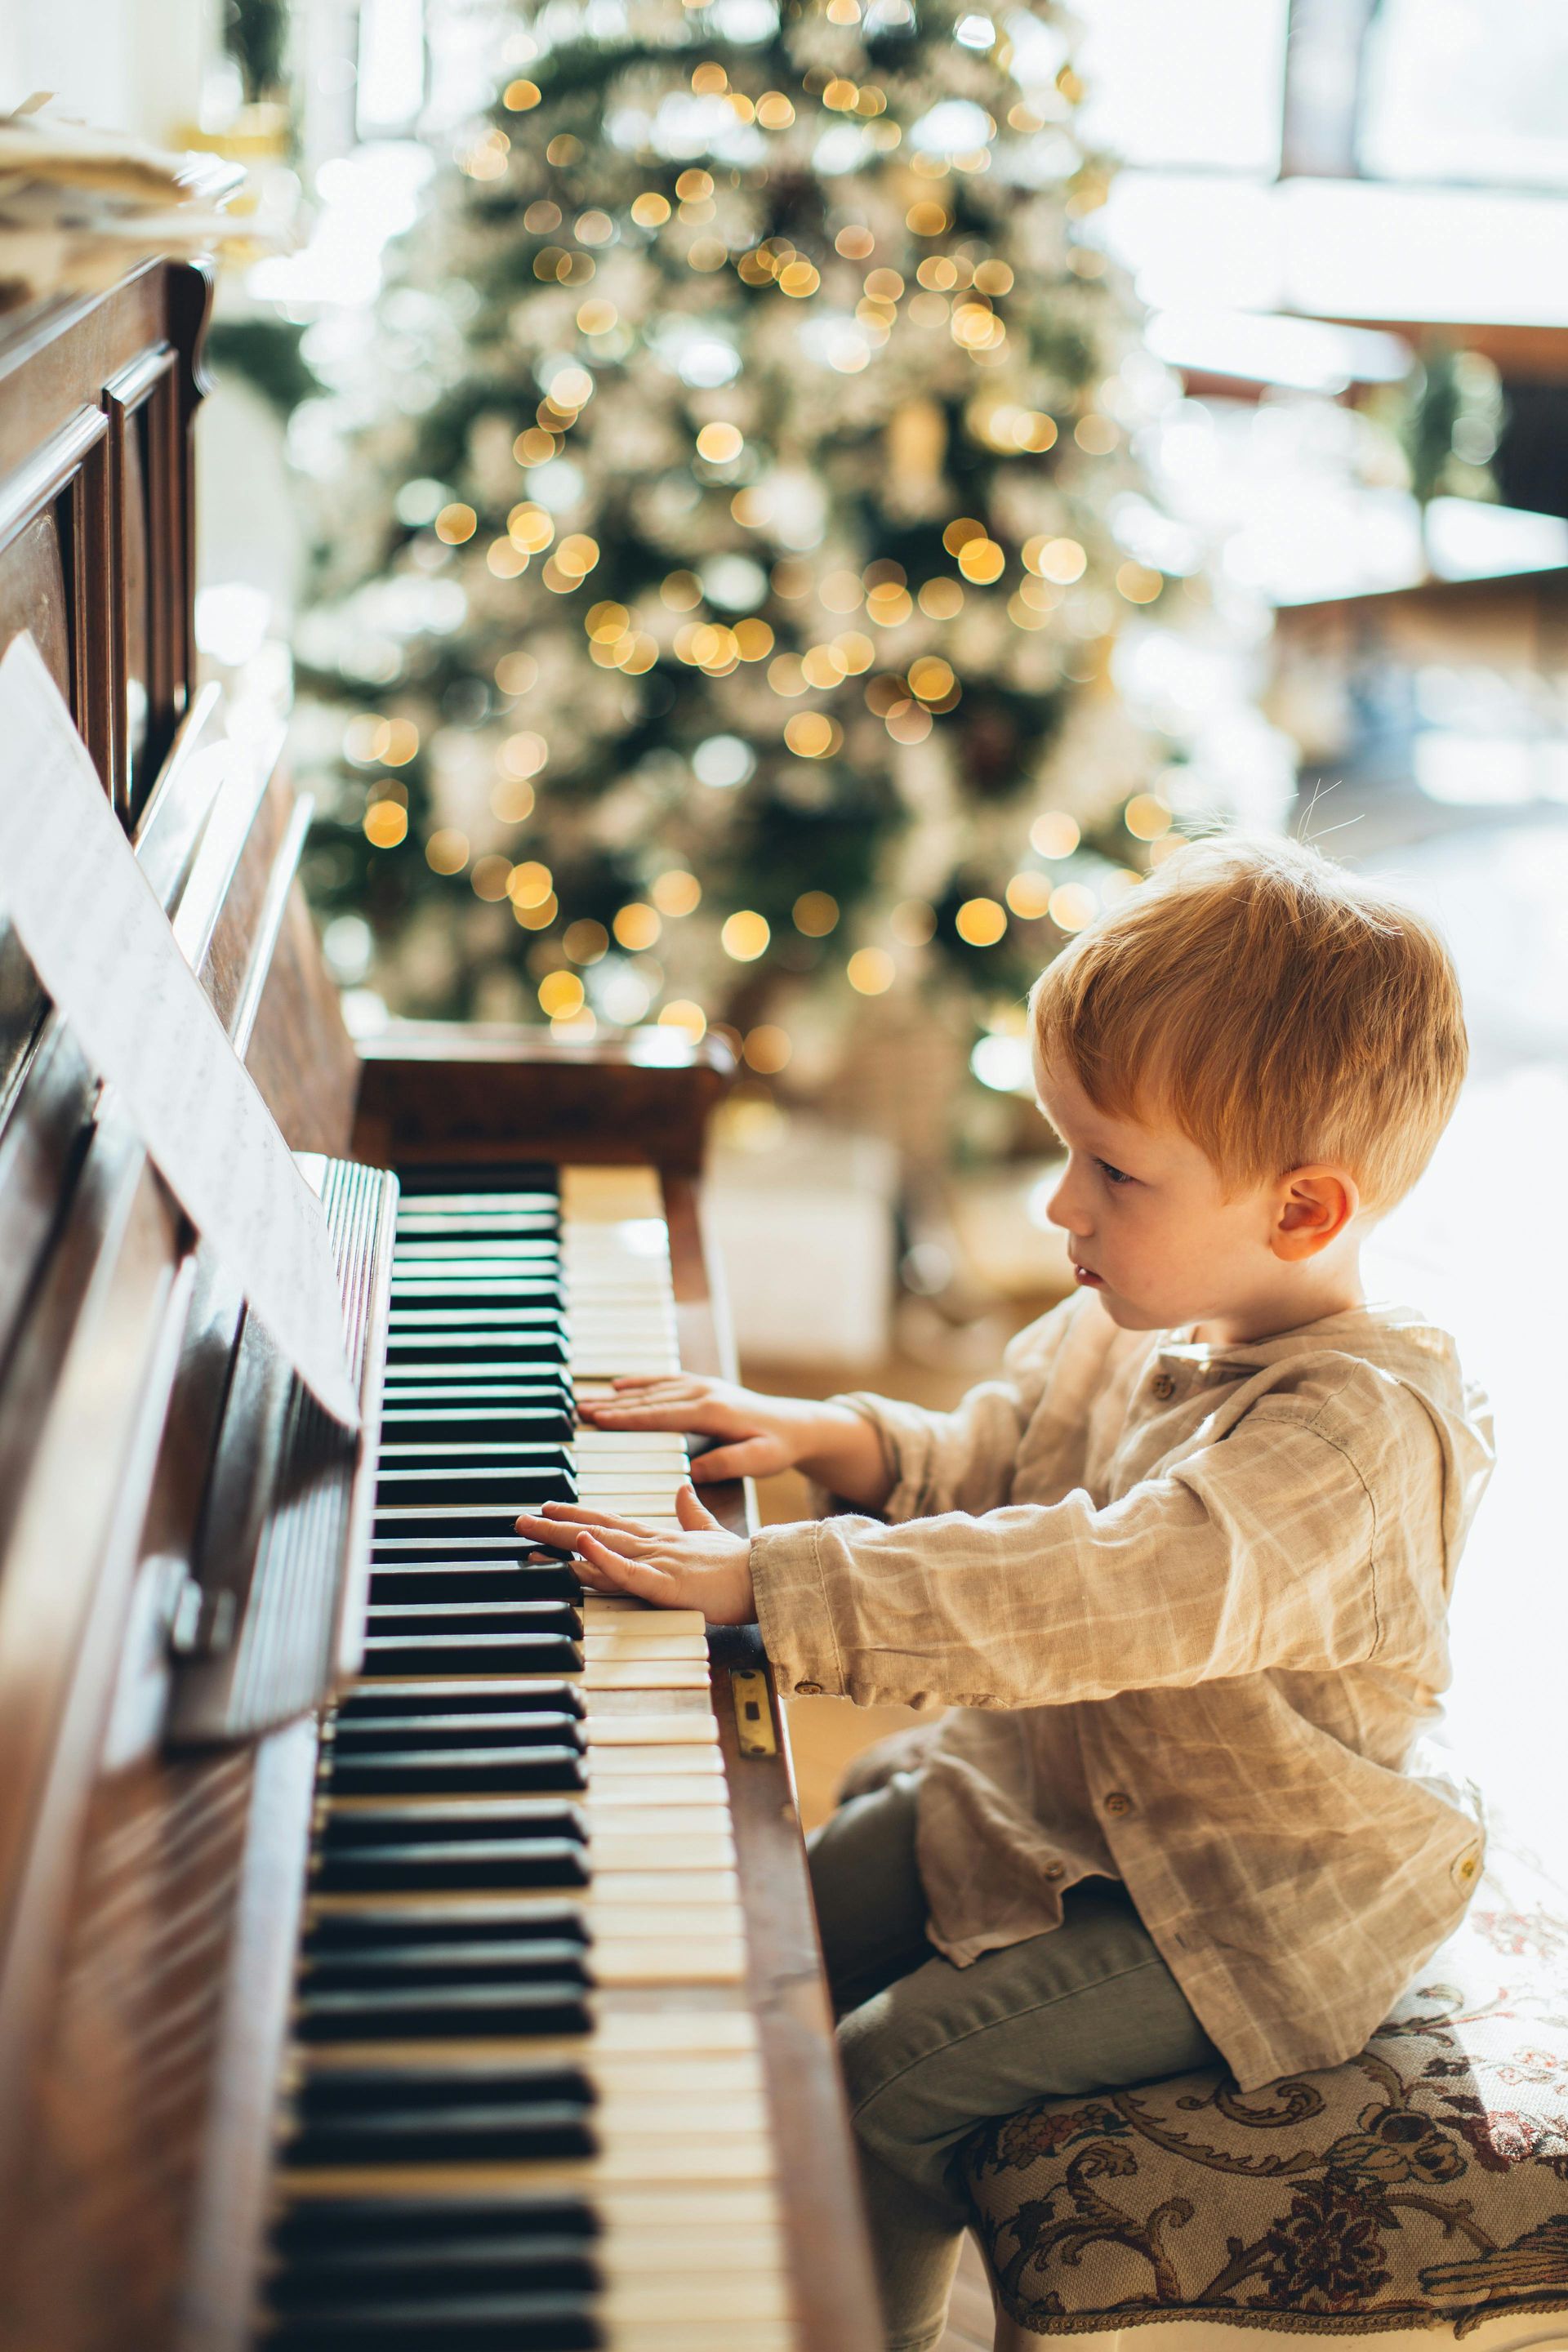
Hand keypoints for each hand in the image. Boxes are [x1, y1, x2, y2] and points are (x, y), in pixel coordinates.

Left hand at [514, 1481, 755, 1624]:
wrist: (768, 1576)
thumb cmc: (741, 1563)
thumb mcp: (711, 1534)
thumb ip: (693, 1514)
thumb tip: (684, 1488)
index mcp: (662, 1538)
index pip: (611, 1521)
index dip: (578, 1513)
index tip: (550, 1505)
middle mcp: (653, 1545)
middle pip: (597, 1530)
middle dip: (556, 1524)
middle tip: (520, 1518)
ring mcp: (658, 1562)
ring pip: (603, 1545)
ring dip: (565, 1536)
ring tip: (533, 1528)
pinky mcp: (666, 1583)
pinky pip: (629, 1570)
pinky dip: (604, 1557)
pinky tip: (584, 1544)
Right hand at [578, 1374, 809, 1481]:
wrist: (796, 1425)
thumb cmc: (778, 1446)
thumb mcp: (760, 1461)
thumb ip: (727, 1463)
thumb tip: (692, 1471)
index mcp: (711, 1412)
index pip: (660, 1415)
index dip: (627, 1418)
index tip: (599, 1420)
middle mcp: (703, 1393)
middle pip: (649, 1400)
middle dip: (612, 1405)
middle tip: (579, 1410)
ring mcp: (702, 1387)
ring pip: (653, 1389)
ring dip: (619, 1395)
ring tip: (588, 1400)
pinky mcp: (703, 1387)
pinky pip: (665, 1381)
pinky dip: (640, 1382)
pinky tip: (620, 1385)